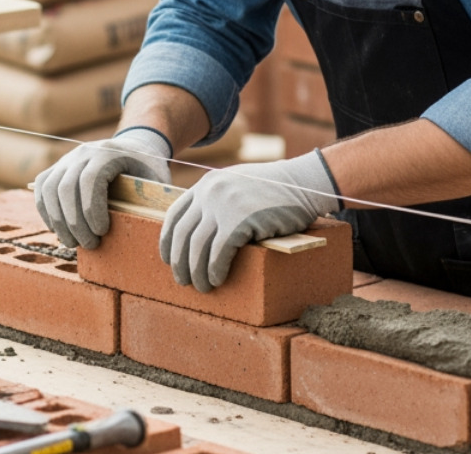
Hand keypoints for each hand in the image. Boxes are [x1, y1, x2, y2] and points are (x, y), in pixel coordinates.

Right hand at [34, 127, 171, 248]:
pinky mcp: (58, 167)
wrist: (135, 146)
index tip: (102, 232)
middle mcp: (84, 152)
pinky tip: (57, 228)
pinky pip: (43, 187)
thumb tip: (149, 229)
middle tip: (89, 244)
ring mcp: (68, 158)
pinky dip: (46, 210)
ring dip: (57, 220)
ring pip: (50, 188)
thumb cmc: (147, 169)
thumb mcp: (157, 179)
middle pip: (66, 187)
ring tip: (72, 242)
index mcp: (109, 153)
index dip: (91, 209)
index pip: (90, 179)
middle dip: (74, 222)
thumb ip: (152, 199)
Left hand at [160, 151, 339, 291]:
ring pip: (198, 247)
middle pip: (182, 234)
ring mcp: (224, 205)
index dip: (167, 241)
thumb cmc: (272, 191)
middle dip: (179, 262)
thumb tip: (198, 235)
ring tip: (201, 287)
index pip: (174, 215)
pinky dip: (215, 270)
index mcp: (205, 184)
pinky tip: (217, 279)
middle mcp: (209, 192)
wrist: (302, 183)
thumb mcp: (235, 186)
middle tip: (182, 281)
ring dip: (197, 272)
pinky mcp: (241, 220)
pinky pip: (219, 253)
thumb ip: (215, 201)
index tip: (167, 260)